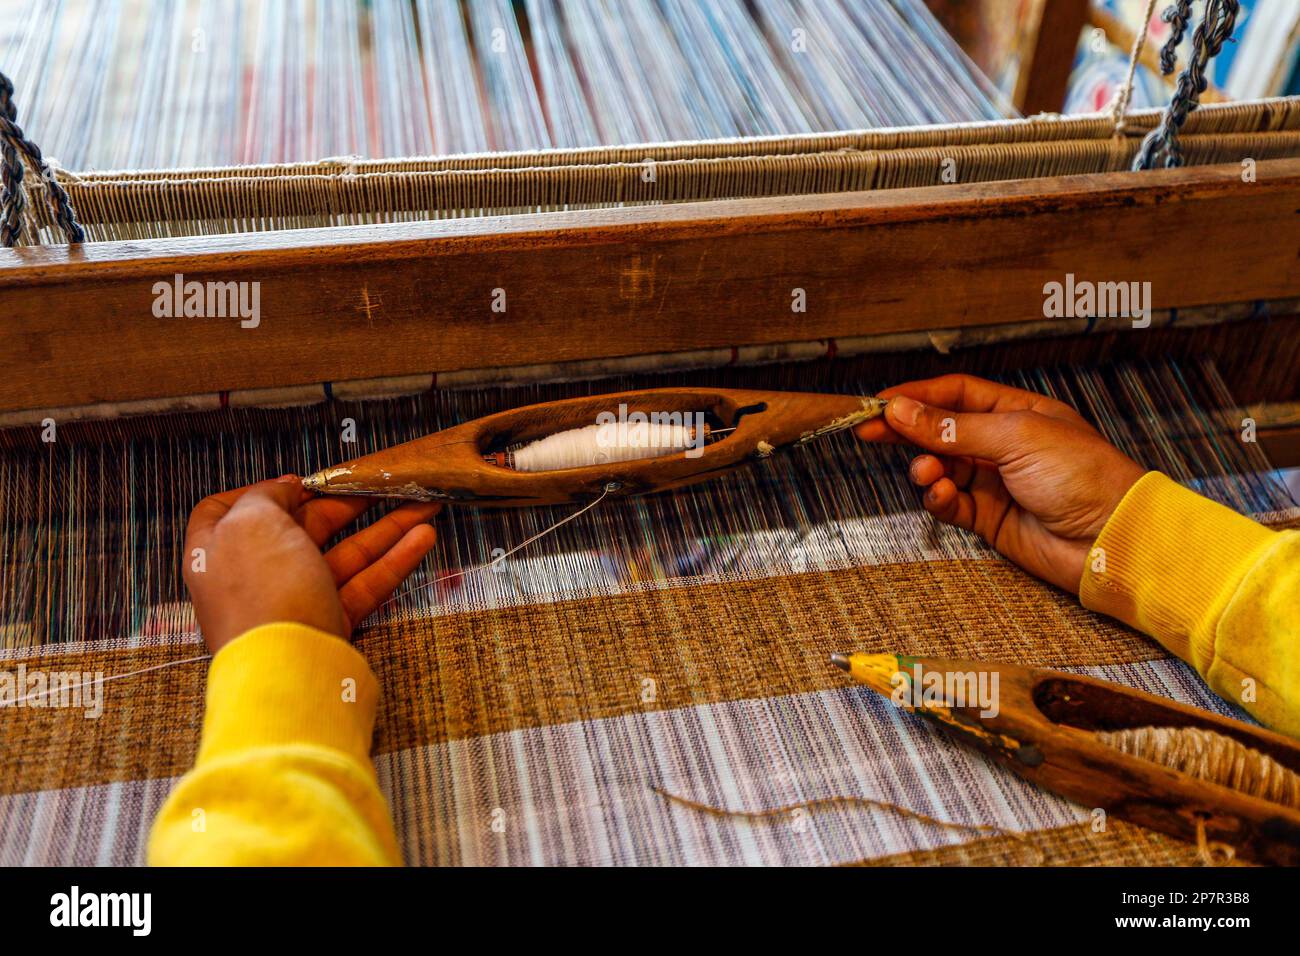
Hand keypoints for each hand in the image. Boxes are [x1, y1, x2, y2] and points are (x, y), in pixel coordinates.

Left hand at [183, 475, 439, 653]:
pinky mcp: (329, 622)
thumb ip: (266, 495)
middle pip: (303, 528)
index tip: (303, 482)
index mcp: (222, 547)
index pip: (233, 510)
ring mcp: (295, 600)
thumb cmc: (260, 594)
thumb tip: (285, 488)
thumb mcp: (252, 522)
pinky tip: (420, 538)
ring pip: (345, 555)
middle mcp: (256, 573)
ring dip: (385, 529)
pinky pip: (364, 584)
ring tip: (422, 507)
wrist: (286, 673)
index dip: (266, 491)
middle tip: (381, 487)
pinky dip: (393, 560)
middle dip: (347, 504)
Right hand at [854, 374, 1145, 592]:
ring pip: (941, 468)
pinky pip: (950, 503)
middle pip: (941, 430)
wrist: (1111, 539)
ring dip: (925, 468)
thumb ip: (953, 427)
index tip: (879, 402)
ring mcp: (996, 482)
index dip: (916, 396)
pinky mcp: (990, 518)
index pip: (955, 394)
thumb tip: (902, 410)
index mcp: (1017, 411)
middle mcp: (1004, 444)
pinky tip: (938, 494)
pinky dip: (937, 498)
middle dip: (906, 431)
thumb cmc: (1082, 476)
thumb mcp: (1015, 437)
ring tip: (925, 472)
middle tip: (868, 432)